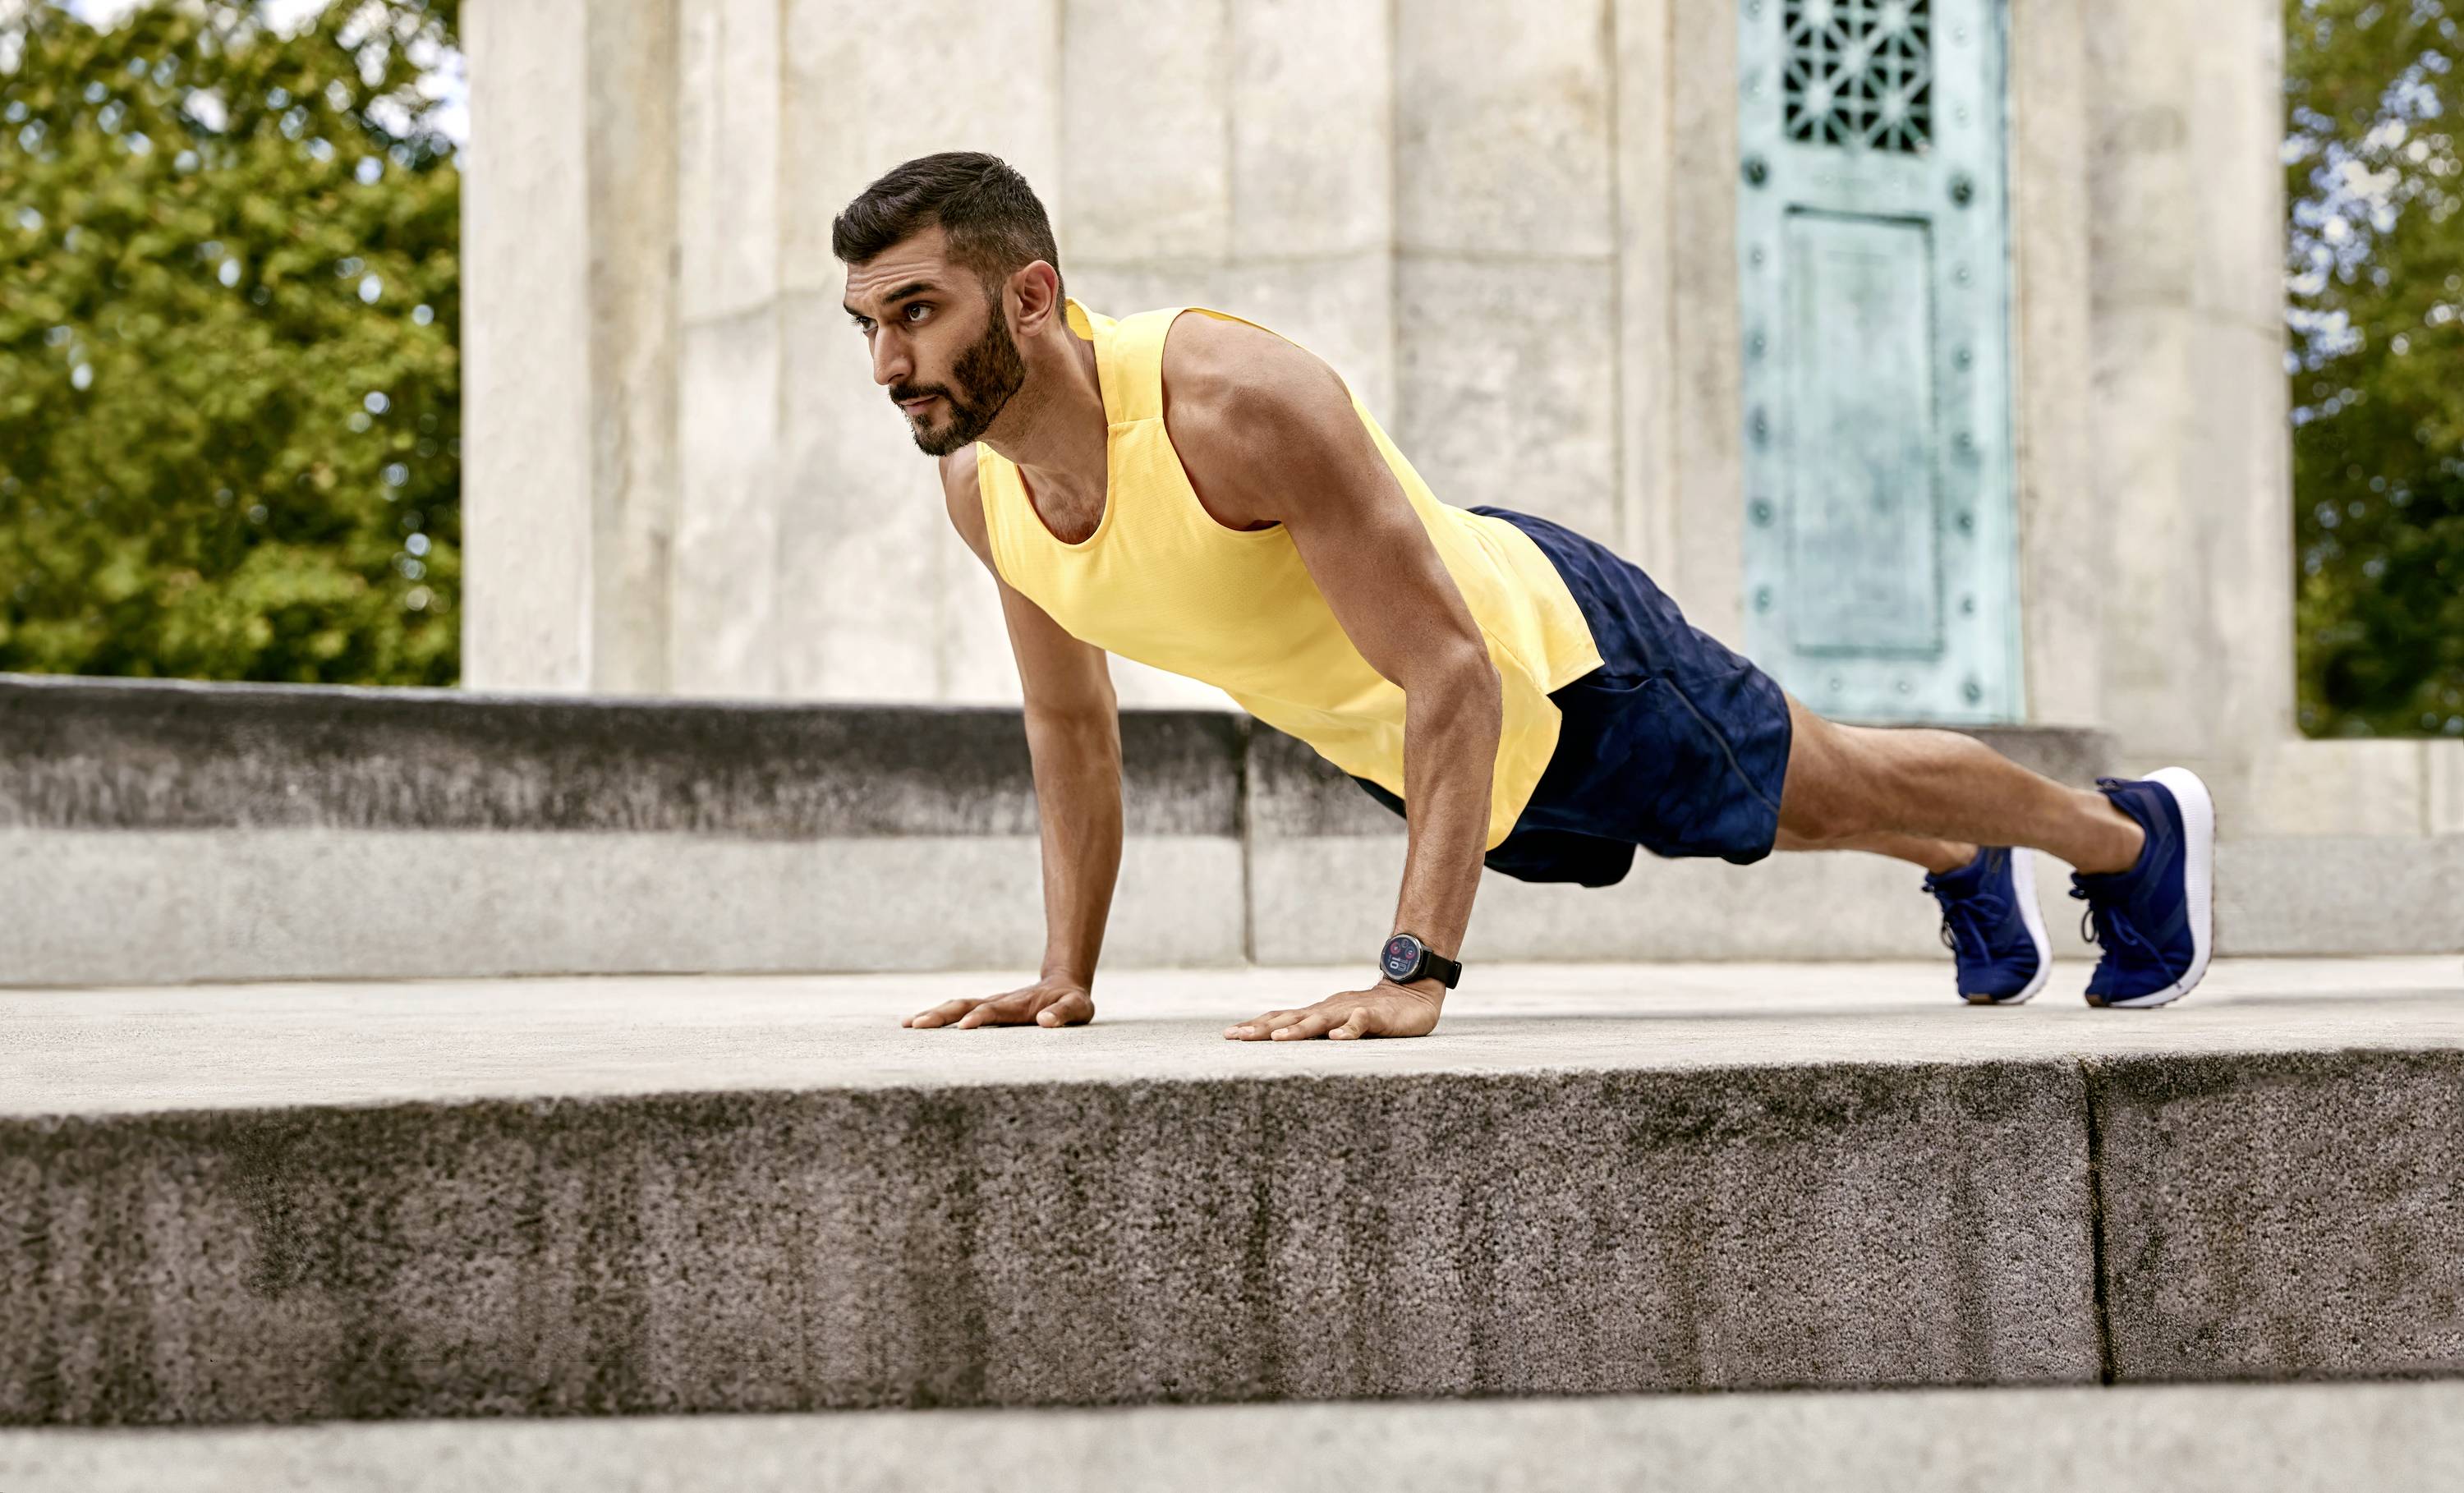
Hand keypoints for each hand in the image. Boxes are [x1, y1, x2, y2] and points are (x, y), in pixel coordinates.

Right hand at [904, 977, 1093, 1029]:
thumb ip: (1063, 1014)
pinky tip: (917, 1024)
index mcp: (1019, 1005)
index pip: (995, 1011)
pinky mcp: (987, 1009)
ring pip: (957, 1006)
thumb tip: (1045, 1022)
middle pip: (965, 1005)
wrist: (1064, 983)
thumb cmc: (1072, 1001)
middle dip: (941, 1016)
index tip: (963, 1027)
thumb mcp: (1078, 1007)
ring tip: (908, 1025)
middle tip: (916, 1025)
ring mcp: (991, 1004)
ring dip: (934, 1015)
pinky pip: (959, 1011)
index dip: (980, 1017)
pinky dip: (939, 1016)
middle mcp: (999, 1002)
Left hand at [1223, 980, 1441, 1041]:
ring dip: (1299, 1029)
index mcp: (1317, 1014)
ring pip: (1320, 1019)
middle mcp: (1328, 1010)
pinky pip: (1361, 1021)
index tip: (1229, 1035)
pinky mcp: (1375, 1015)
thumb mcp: (1338, 1025)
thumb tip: (1283, 1045)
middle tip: (1236, 1036)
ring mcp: (1350, 1010)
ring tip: (1278, 1038)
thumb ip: (1316, 1034)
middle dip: (1261, 1028)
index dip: (1255, 1026)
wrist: (1412, 993)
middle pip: (1290, 1017)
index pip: (1280, 1017)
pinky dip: (1349, 1029)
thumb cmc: (1373, 1014)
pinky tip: (1339, 1038)